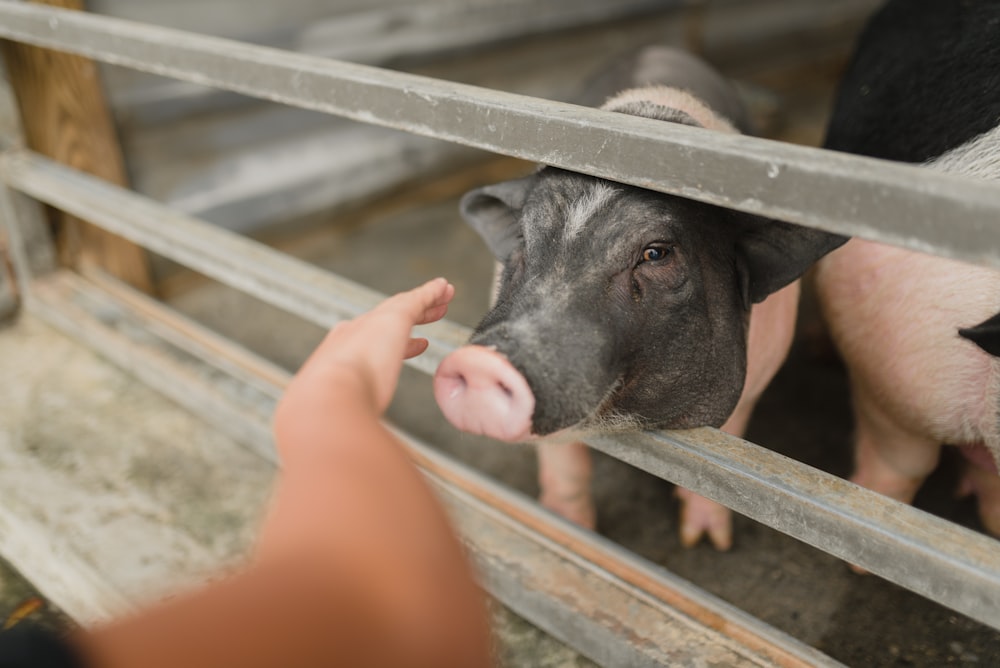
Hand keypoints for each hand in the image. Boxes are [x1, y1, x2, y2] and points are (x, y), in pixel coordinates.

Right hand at [281, 277, 454, 415]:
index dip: (395, 344)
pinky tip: (444, 288)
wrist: (326, 397)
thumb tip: (359, 439)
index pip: (371, 343)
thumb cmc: (330, 414)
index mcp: (338, 357)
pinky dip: (431, 293)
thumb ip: (354, 418)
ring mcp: (371, 324)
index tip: (415, 345)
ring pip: (404, 306)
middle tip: (427, 313)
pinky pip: (418, 300)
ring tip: (443, 295)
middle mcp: (352, 335)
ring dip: (425, 301)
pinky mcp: (394, 317)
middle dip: (408, 316)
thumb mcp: (343, 414)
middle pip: (386, 320)